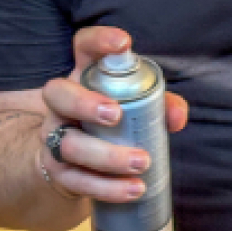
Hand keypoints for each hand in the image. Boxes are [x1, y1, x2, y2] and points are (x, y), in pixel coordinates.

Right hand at [38, 26, 187, 202]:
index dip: (98, 41)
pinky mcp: (58, 171)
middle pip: (58, 94)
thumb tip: (176, 117)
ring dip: (107, 155)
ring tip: (141, 162)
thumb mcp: (138, 107)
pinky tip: (132, 189)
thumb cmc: (114, 123)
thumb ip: (160, 105)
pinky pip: (77, 180)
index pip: (83, 48)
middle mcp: (61, 104)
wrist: (74, 163)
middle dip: (85, 104)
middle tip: (116, 115)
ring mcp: (55, 137)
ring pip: (69, 144)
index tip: (123, 43)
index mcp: (84, 77)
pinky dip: (107, 188)